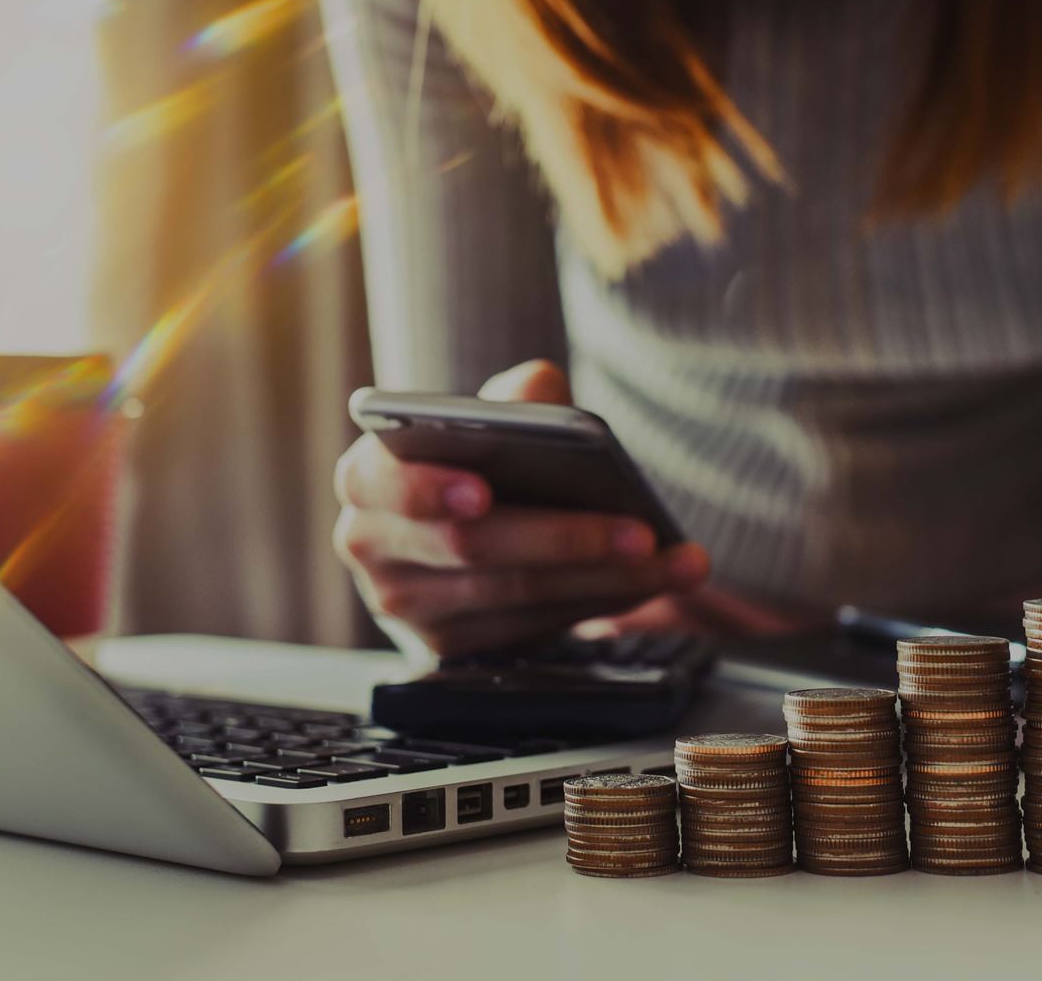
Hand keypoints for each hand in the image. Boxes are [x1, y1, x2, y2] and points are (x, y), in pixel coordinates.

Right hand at [332, 359, 709, 653]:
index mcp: (367, 477)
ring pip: (514, 596)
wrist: (458, 533)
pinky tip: (647, 584)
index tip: (483, 492)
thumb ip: (513, 398)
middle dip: (563, 538)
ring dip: (604, 580)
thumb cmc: (472, 463)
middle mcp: (372, 546)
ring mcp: (407, 606)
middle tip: (640, 532)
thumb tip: (540, 393)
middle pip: (472, 548)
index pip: (386, 483)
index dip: (430, 490)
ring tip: (674, 562)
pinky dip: (596, 604)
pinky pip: (531, 629)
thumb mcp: (485, 419)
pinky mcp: (447, 648)